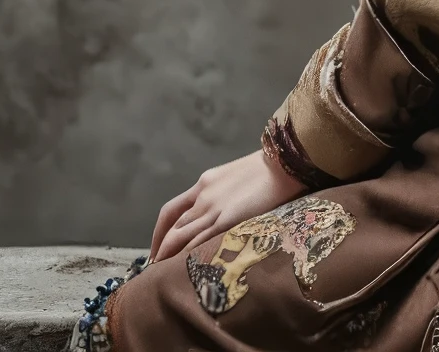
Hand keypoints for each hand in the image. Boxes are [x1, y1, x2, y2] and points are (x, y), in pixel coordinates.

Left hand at [150, 150, 304, 262]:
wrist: (284, 163)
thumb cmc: (266, 170)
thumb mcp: (234, 177)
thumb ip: (221, 193)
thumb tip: (218, 211)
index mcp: (204, 182)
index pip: (172, 210)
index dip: (160, 232)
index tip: (157, 248)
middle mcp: (203, 195)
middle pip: (171, 227)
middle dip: (159, 249)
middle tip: (154, 268)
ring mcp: (213, 208)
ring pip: (179, 237)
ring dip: (167, 257)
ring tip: (162, 275)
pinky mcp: (227, 220)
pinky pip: (198, 241)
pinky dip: (185, 257)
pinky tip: (182, 270)